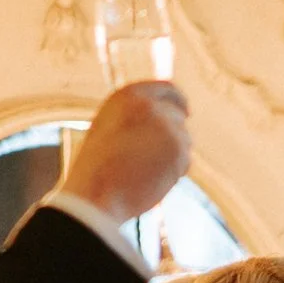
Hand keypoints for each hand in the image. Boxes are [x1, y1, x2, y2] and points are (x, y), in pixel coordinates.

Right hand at [61, 83, 191, 222]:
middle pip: (179, 116)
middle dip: (174, 135)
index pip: (167, 88)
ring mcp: (167, 125)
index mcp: (128, 95)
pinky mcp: (179, 149)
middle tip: (159, 156)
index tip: (186, 112)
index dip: (179, 101)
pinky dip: (175, 172)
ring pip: (184, 140)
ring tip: (143, 171)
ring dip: (172, 156)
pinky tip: (152, 180)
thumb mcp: (110, 128)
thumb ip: (136, 116)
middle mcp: (150, 104)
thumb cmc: (99, 167)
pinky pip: (186, 161)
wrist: (97, 194)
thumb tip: (167, 115)